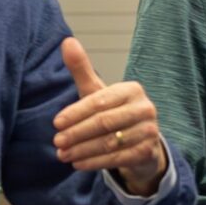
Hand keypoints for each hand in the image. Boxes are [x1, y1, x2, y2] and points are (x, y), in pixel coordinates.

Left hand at [52, 38, 168, 196]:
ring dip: (82, 150)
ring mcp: (149, 131)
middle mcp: (145, 108)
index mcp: (132, 89)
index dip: (76, 112)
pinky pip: (117, 158)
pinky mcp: (148, 152)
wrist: (142, 142)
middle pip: (104, 123)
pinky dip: (95, 162)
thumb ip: (82, 69)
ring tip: (62, 154)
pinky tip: (78, 163)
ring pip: (109, 142)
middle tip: (57, 142)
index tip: (56, 123)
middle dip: (77, 133)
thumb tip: (67, 41)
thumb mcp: (97, 92)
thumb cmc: (114, 113)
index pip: (99, 101)